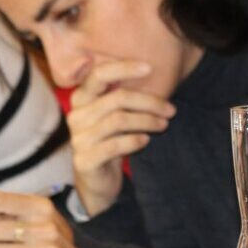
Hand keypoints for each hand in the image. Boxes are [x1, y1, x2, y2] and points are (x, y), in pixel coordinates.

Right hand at [67, 60, 175, 214]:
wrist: (98, 180)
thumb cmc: (111, 141)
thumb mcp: (117, 115)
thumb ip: (125, 96)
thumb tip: (154, 75)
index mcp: (82, 98)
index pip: (99, 74)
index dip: (124, 68)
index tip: (150, 67)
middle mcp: (76, 116)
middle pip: (117, 99)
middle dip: (150, 103)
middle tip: (171, 110)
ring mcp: (78, 139)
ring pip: (118, 121)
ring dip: (147, 121)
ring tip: (163, 124)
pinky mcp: (84, 160)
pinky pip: (114, 145)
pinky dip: (134, 141)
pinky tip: (146, 140)